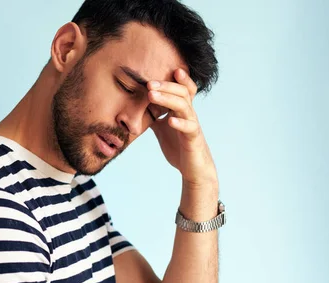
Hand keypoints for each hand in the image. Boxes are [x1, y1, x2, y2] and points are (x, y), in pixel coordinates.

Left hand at [147, 69, 217, 187]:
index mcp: (182, 109)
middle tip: (149, 83)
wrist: (193, 168)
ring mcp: (192, 125)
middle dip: (166, 86)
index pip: (182, 88)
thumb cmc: (178, 145)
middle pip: (182, 92)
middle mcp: (189, 113)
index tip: (163, 68)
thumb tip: (136, 106)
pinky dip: (180, 123)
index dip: (178, 78)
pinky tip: (170, 120)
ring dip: (168, 99)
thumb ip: (153, 115)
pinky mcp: (193, 138)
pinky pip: (190, 128)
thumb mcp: (161, 128)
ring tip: (152, 95)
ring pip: (184, 106)